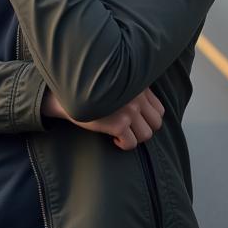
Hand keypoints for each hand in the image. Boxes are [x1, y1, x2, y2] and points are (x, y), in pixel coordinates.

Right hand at [43, 87, 165, 150]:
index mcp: (139, 86)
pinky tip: (113, 138)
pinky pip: (131, 143)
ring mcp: (130, 110)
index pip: (159, 110)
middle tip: (129, 131)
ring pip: (146, 136)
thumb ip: (132, 91)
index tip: (136, 122)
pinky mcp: (119, 123)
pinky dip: (122, 144)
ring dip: (133, 139)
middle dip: (143, 131)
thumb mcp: (116, 82)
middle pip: (156, 124)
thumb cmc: (91, 90)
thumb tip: (143, 110)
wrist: (68, 95)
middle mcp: (138, 97)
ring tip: (121, 134)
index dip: (149, 120)